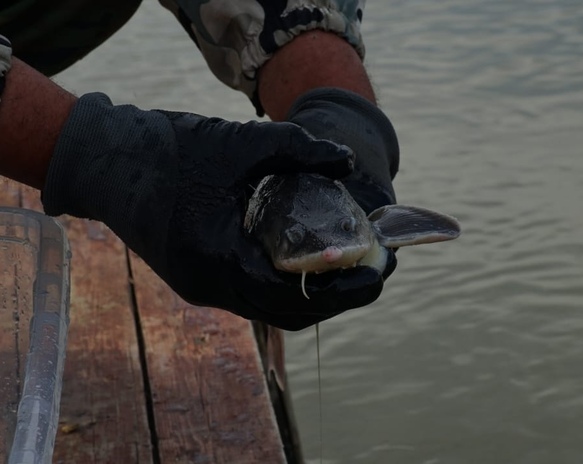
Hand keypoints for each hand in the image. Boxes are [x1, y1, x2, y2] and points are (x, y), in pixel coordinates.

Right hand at [41, 93, 388, 329]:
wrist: (107, 160)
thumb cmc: (171, 148)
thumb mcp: (241, 142)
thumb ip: (299, 148)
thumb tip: (348, 163)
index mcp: (218, 256)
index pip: (293, 295)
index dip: (343, 288)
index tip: (379, 270)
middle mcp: (209, 285)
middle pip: (287, 312)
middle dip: (338, 298)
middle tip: (375, 272)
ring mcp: (201, 287)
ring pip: (270, 308)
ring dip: (314, 296)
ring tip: (351, 270)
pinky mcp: (197, 279)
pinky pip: (251, 295)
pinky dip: (286, 287)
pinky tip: (311, 265)